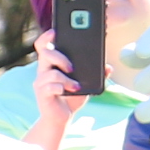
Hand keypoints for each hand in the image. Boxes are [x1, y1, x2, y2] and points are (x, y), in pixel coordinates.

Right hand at [24, 34, 90, 149]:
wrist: (62, 117)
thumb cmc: (72, 97)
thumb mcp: (87, 84)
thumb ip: (96, 75)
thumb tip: (109, 67)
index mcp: (52, 63)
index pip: (43, 44)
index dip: (47, 36)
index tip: (56, 31)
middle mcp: (44, 70)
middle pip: (45, 53)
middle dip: (60, 57)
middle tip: (72, 68)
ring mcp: (41, 82)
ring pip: (51, 73)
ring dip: (66, 80)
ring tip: (76, 86)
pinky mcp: (42, 93)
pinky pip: (51, 87)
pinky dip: (63, 89)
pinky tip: (70, 92)